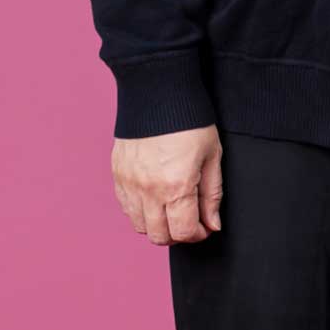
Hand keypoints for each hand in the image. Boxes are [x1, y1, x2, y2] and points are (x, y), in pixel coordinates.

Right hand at [112, 125, 221, 245]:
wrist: (158, 92)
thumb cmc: (190, 122)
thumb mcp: (212, 157)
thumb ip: (212, 195)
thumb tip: (212, 224)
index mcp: (176, 187)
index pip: (184, 233)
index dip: (198, 235)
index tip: (204, 226)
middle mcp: (148, 190)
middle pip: (159, 236)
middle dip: (178, 234)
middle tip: (189, 220)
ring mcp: (129, 183)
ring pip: (139, 226)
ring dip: (157, 225)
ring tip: (171, 209)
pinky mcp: (118, 174)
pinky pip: (126, 207)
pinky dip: (140, 211)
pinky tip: (154, 197)